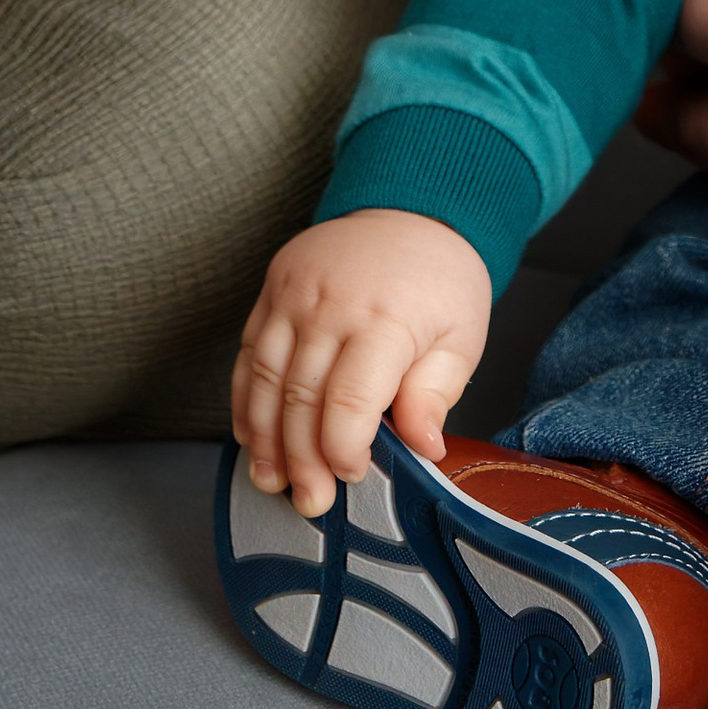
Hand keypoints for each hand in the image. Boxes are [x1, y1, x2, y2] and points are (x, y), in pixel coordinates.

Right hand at [233, 212, 491, 519]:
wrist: (411, 207)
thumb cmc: (440, 279)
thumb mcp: (461, 336)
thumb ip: (436, 393)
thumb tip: (423, 449)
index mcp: (384, 317)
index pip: (349, 398)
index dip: (343, 448)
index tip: (352, 477)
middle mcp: (330, 303)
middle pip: (300, 396)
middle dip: (301, 458)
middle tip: (310, 501)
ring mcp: (294, 292)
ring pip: (264, 377)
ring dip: (264, 438)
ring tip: (272, 481)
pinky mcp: (273, 287)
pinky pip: (248, 351)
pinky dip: (245, 398)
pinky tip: (252, 435)